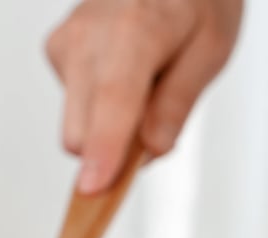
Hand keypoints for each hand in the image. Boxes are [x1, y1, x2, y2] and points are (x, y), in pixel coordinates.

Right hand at [47, 0, 242, 192]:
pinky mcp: (56, 48)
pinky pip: (74, 105)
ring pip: (75, 125)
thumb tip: (150, 151)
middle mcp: (86, 34)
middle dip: (116, 147)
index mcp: (133, 29)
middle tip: (159, 117)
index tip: (93, 189)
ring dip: (110, 125)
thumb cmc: (196, 1)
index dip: (104, 151)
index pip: (113, 102)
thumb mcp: (211, 50)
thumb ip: (178, 103)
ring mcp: (65, 40)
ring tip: (146, 83)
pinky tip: (126, 69)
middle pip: (82, 131)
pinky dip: (100, 103)